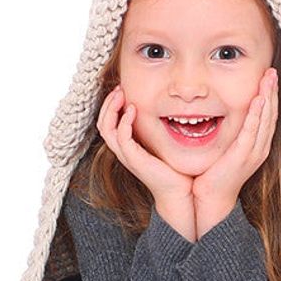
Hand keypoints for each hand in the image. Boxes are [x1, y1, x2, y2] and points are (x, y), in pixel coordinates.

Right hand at [96, 86, 195, 207]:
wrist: (178, 191)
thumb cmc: (173, 169)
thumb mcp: (161, 143)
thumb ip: (156, 129)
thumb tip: (168, 109)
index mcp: (127, 146)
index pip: (107, 123)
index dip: (110, 105)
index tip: (121, 90)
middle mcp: (122, 151)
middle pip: (102, 123)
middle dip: (108, 103)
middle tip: (119, 88)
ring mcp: (126, 156)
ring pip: (106, 128)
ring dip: (111, 109)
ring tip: (121, 94)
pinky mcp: (133, 159)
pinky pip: (121, 137)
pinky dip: (124, 121)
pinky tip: (133, 110)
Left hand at [191, 66, 277, 222]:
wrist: (212, 199)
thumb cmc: (215, 174)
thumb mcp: (226, 149)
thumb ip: (231, 133)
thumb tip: (223, 113)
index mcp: (257, 145)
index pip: (268, 116)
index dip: (270, 96)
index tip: (269, 77)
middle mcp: (260, 147)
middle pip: (271, 114)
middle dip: (272, 91)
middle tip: (272, 71)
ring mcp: (254, 152)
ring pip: (265, 119)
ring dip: (268, 97)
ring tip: (269, 78)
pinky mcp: (243, 155)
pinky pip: (252, 131)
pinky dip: (256, 114)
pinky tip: (258, 100)